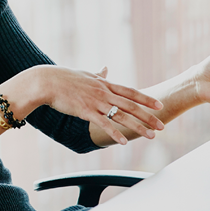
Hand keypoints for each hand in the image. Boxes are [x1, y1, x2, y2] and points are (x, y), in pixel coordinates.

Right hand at [37, 65, 164, 144]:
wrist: (46, 82)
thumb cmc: (64, 78)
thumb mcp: (85, 75)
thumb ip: (99, 74)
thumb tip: (106, 68)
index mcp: (104, 84)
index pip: (130, 92)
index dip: (146, 99)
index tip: (159, 105)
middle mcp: (104, 93)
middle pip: (131, 106)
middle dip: (148, 116)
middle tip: (162, 125)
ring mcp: (95, 102)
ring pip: (122, 116)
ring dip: (138, 127)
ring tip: (151, 135)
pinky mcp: (85, 111)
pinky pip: (104, 124)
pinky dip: (115, 133)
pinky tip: (124, 142)